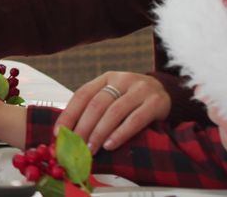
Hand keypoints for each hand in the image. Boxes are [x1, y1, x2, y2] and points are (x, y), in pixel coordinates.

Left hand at [55, 71, 169, 153]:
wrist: (167, 92)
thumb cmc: (133, 98)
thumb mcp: (113, 96)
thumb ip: (95, 108)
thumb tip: (70, 132)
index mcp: (106, 78)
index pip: (82, 94)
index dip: (69, 114)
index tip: (59, 132)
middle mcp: (121, 81)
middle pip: (96, 105)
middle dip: (83, 127)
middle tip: (75, 146)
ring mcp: (139, 90)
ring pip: (113, 112)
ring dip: (99, 133)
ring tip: (90, 149)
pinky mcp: (155, 102)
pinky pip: (135, 120)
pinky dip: (120, 134)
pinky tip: (110, 145)